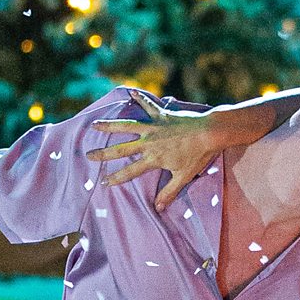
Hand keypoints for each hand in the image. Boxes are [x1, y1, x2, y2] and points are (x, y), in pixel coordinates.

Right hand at [86, 89, 218, 211]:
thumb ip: (169, 192)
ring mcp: (154, 127)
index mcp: (153, 158)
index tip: (103, 182)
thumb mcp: (184, 176)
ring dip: (110, 125)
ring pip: (127, 126)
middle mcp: (149, 142)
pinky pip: (148, 105)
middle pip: (121, 149)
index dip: (116, 178)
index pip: (130, 171)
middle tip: (89, 155)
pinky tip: (130, 91)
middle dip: (104, 154)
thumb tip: (159, 208)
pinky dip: (140, 98)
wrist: (210, 133)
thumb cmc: (198, 156)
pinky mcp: (162, 115)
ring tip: (95, 125)